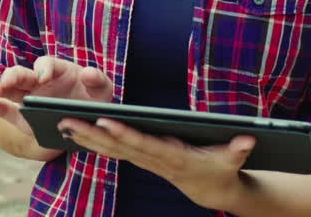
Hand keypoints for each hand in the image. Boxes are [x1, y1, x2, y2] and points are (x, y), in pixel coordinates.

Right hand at [0, 55, 113, 145]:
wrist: (86, 122)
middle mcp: (38, 81)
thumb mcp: (102, 89)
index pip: (46, 64)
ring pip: (10, 89)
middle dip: (13, 75)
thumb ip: (97, 79)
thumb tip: (87, 72)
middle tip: (8, 80)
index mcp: (56, 70)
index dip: (44, 69)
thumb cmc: (94, 99)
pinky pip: (7, 111)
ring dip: (0, 88)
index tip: (44, 78)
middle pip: (22, 74)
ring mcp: (28, 98)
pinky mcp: (22, 117)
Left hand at [58, 117, 255, 211]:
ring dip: (86, 137)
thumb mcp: (232, 161)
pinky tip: (75, 132)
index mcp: (172, 157)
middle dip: (92, 134)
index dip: (123, 133)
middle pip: (118, 146)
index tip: (104, 120)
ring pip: (111, 149)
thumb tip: (248, 139)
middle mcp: (154, 159)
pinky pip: (113, 150)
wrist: (213, 190)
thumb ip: (238, 150)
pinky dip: (94, 141)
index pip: (143, 144)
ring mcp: (145, 160)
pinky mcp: (141, 158)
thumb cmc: (222, 170)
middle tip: (66, 120)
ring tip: (62, 123)